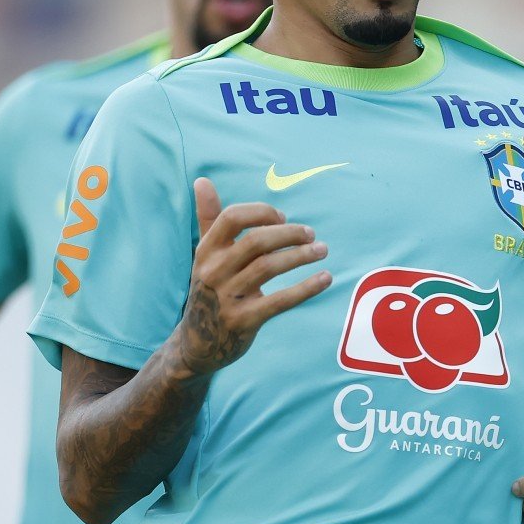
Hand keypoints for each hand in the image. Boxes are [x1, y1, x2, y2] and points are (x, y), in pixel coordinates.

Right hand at [170, 178, 330, 375]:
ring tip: (323, 250)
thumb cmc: (210, 289)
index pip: (232, 218)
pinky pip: (280, 300)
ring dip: (301, 256)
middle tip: (312, 234)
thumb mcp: (205, 255)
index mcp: (206, 251)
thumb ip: (209, 218)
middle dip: (289, 234)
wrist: (198, 343)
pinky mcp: (244, 321)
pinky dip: (306, 288)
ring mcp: (228, 298)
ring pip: (269, 267)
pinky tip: (325, 278)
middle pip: (256, 241)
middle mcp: (214, 272)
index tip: (282, 217)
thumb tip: (203, 180)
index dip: (261, 213)